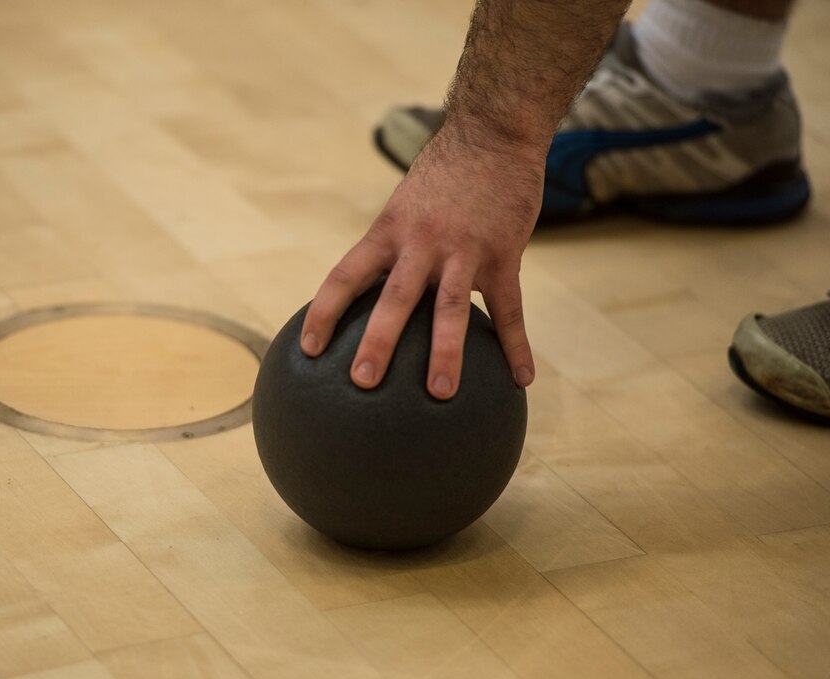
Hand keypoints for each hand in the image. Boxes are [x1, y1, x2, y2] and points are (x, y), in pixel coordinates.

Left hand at [300, 127, 544, 398]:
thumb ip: (391, 247)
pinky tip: (521, 379)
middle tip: (362, 382)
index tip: (308, 349)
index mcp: (388, 230)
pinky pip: (510, 308)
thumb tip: (369, 292)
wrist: (493, 132)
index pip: (345, 275)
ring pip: (449, 308)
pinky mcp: (504, 254)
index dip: (323, 313)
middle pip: (393, 299)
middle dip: (377, 342)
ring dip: (445, 353)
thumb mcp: (404, 204)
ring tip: (440, 394)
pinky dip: (515, 346)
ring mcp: (464, 249)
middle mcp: (420, 242)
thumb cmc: (444, 173)